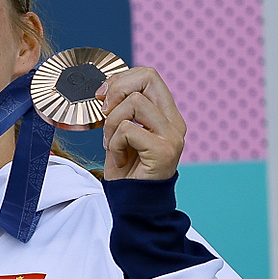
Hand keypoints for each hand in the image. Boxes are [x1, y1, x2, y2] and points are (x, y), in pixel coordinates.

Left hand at [95, 66, 185, 180]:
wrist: (132, 203)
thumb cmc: (126, 169)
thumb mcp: (120, 132)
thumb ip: (121, 110)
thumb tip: (105, 88)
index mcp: (167, 114)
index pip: (149, 75)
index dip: (121, 79)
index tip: (102, 97)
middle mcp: (174, 122)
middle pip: (148, 77)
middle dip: (117, 91)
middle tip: (105, 114)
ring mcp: (172, 136)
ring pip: (134, 102)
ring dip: (112, 123)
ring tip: (113, 144)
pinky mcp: (163, 150)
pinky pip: (128, 129)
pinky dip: (115, 143)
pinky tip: (120, 158)